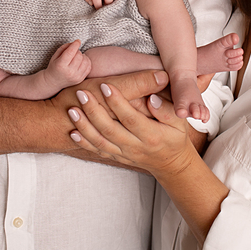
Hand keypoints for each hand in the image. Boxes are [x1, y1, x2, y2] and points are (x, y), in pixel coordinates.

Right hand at [44, 40, 91, 89]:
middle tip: (73, 52)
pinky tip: (81, 61)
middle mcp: (69, 72)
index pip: (71, 52)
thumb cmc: (54, 67)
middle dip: (77, 51)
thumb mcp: (55, 56)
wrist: (53, 82)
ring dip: (82, 56)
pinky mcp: (81, 79)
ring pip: (85, 61)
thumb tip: (75, 43)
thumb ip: (64, 47)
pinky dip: (86, 62)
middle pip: (79, 55)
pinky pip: (89, 67)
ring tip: (77, 57)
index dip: (75, 44)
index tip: (77, 41)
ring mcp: (76, 77)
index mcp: (60, 65)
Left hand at [66, 79, 194, 175]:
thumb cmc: (174, 136)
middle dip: (94, 111)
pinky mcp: (116, 156)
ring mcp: (124, 153)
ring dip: (84, 126)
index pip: (131, 118)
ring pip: (100, 141)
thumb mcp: (179, 122)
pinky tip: (73, 131)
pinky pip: (98, 150)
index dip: (117, 102)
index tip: (105, 86)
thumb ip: (166, 110)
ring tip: (72, 110)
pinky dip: (84, 142)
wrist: (170, 163)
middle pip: (111, 129)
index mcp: (151, 135)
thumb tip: (152, 98)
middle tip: (82, 93)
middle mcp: (135, 146)